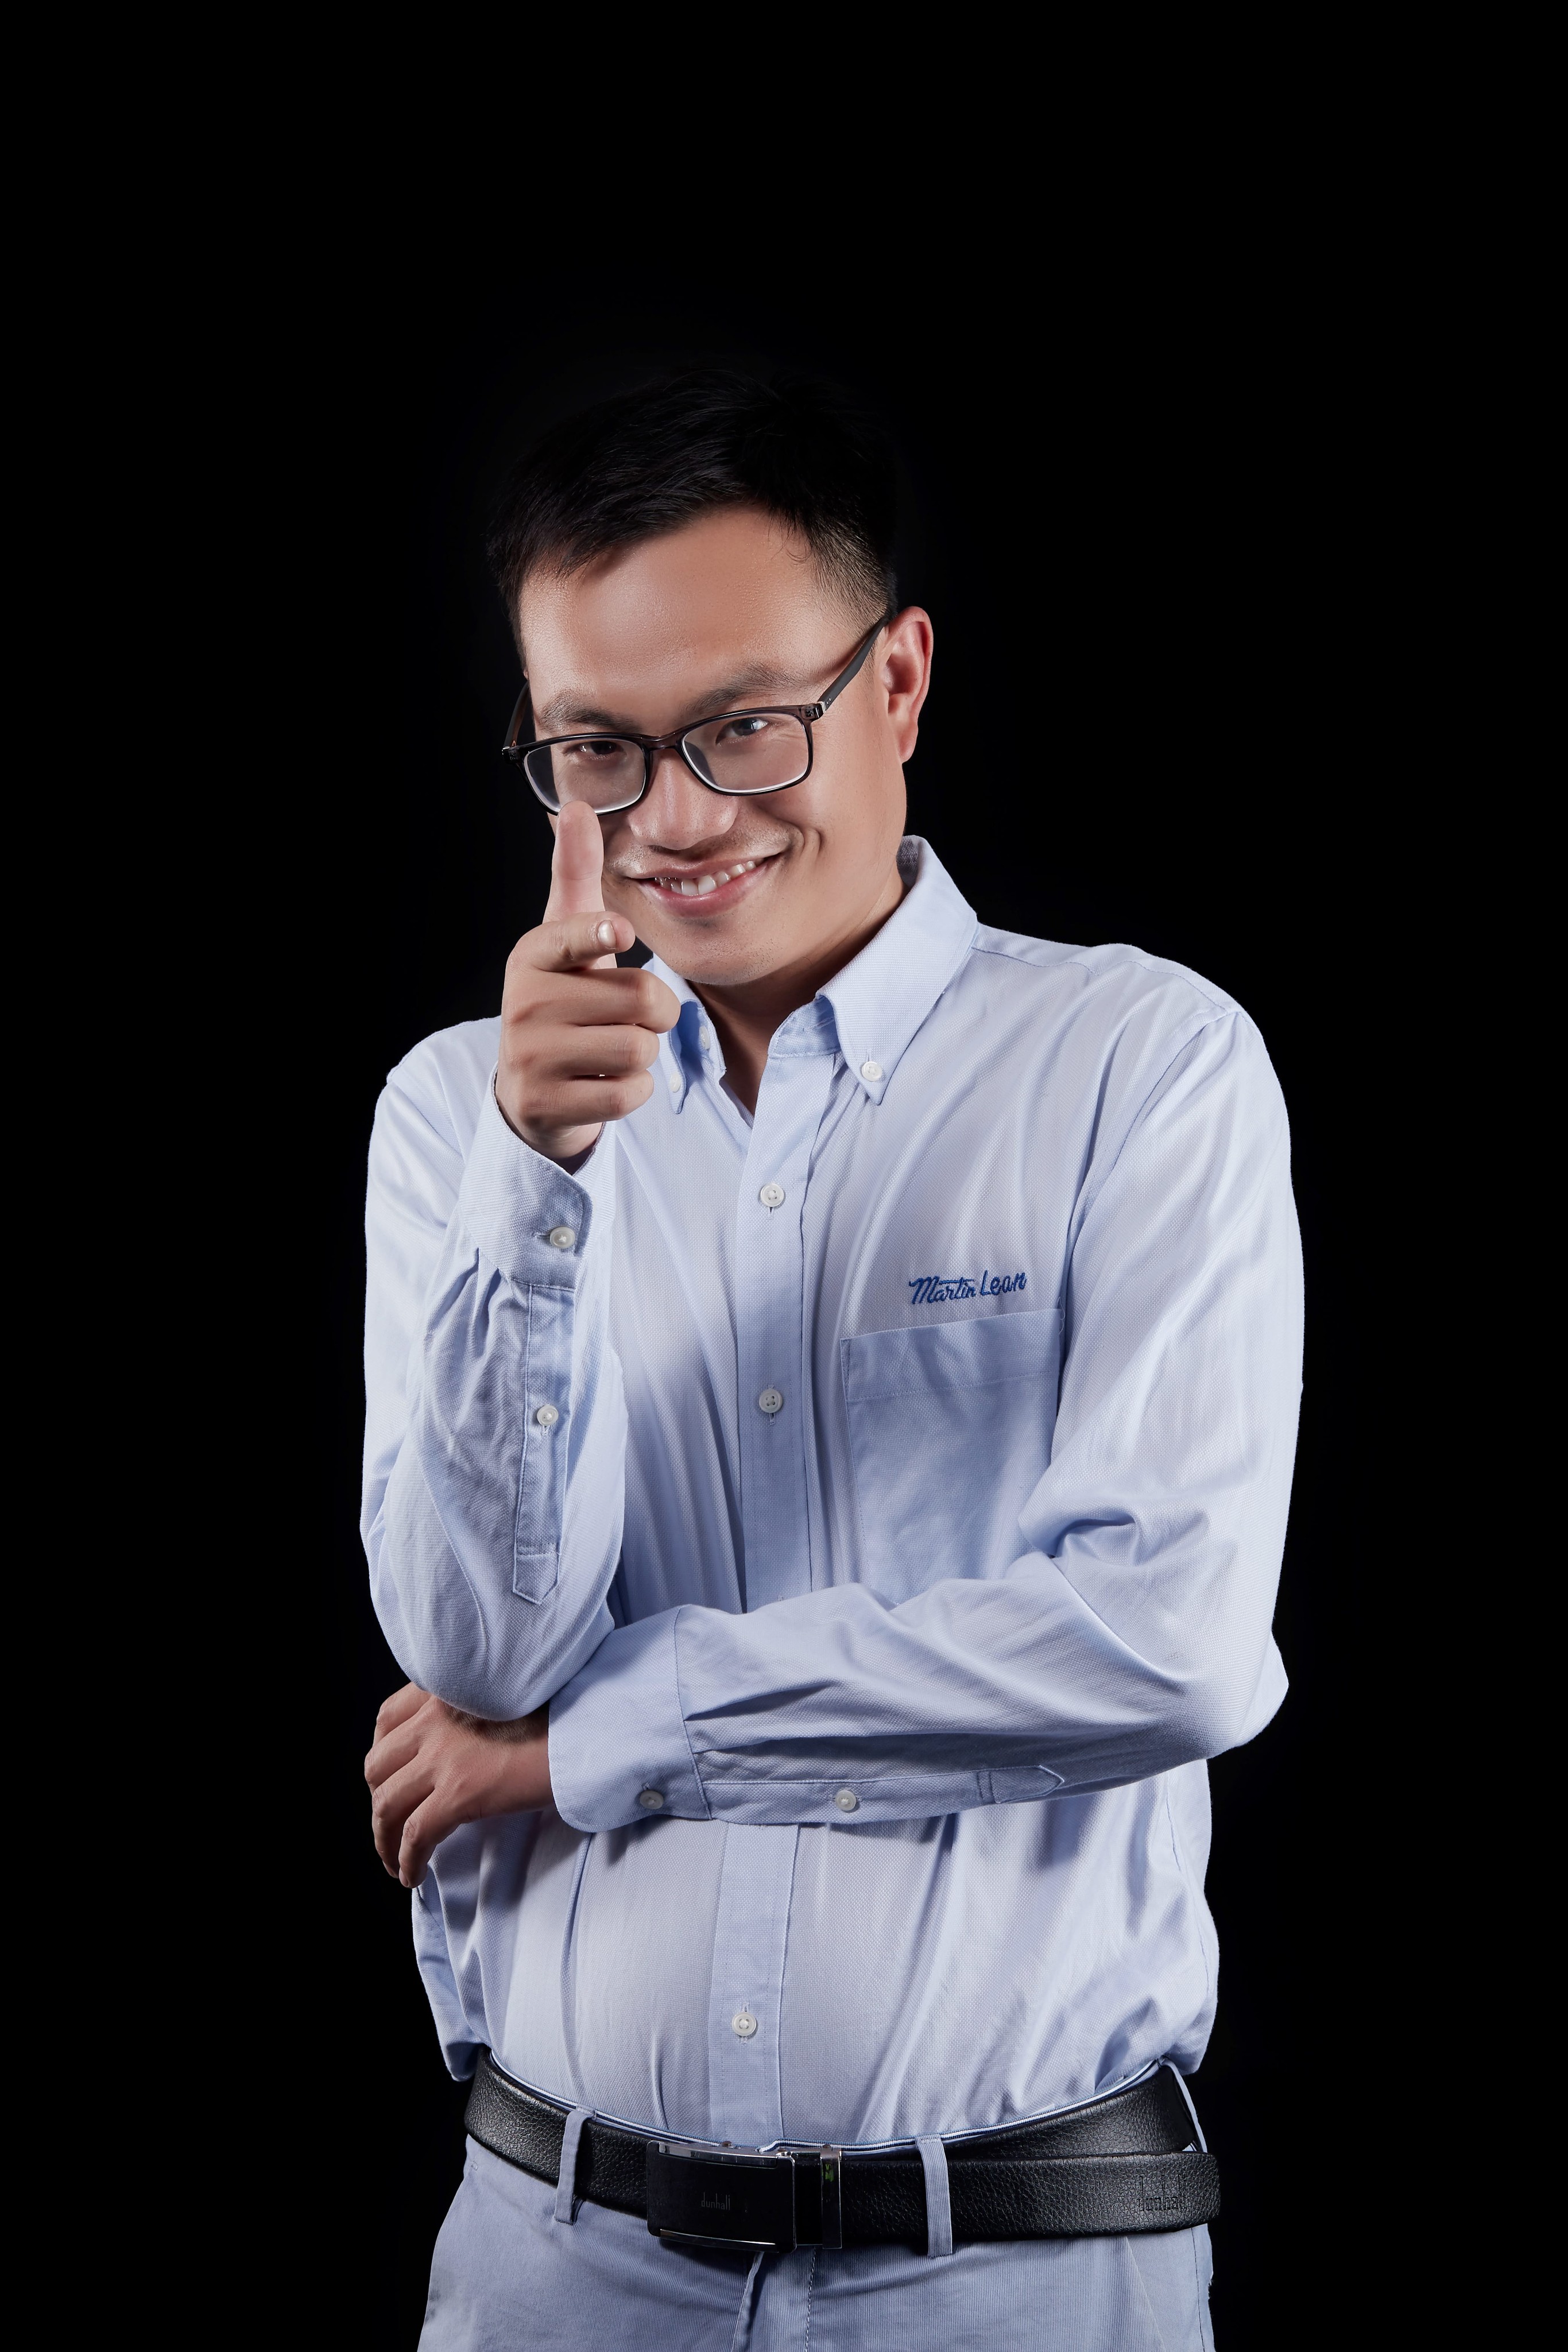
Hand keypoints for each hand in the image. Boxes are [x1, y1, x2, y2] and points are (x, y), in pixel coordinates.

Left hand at [364, 1683, 553, 1887]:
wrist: (590, 1726)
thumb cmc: (562, 1711)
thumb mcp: (505, 1694)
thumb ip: (470, 1710)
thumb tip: (459, 1747)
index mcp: (445, 1689)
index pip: (387, 1719)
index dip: (382, 1753)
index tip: (389, 1778)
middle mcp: (435, 1719)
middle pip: (378, 1766)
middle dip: (379, 1800)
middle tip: (392, 1824)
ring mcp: (444, 1757)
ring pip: (387, 1805)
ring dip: (384, 1839)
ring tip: (394, 1860)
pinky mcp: (461, 1793)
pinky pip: (415, 1836)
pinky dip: (406, 1861)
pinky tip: (413, 1875)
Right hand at [498, 801, 679, 1163]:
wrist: (530, 1091)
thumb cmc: (562, 1002)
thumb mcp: (564, 940)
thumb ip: (575, 875)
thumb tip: (577, 805)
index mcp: (531, 956)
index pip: (573, 936)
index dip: (600, 935)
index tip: (619, 935)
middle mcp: (523, 1004)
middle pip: (639, 999)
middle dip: (653, 1013)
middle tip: (625, 1018)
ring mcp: (530, 1058)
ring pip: (638, 1048)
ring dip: (641, 1054)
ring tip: (608, 1050)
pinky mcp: (545, 1104)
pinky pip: (628, 1094)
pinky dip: (630, 1092)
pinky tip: (600, 1083)